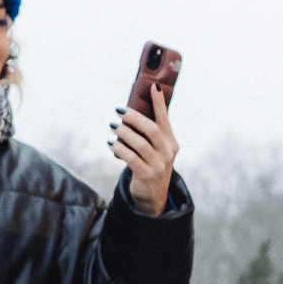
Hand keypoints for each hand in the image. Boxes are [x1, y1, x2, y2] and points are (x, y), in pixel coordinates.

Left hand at [111, 83, 178, 215]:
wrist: (153, 196)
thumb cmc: (150, 166)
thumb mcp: (155, 150)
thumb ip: (148, 134)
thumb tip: (129, 113)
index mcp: (171, 143)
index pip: (164, 119)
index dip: (159, 103)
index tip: (152, 86)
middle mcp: (167, 153)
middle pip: (151, 129)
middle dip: (134, 117)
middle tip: (119, 111)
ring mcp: (158, 165)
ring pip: (140, 143)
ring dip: (124, 133)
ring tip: (113, 127)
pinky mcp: (147, 175)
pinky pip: (131, 158)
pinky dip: (119, 149)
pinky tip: (111, 143)